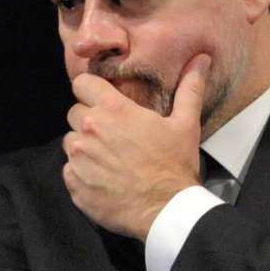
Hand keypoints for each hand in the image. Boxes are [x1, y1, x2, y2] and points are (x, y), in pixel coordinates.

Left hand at [62, 54, 210, 240]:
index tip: (102, 99)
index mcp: (112, 110)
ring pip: (70, 142)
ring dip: (84, 147)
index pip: (81, 83)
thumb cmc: (174, 165)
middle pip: (74, 113)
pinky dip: (81, 173)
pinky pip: (69, 170)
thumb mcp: (185, 124)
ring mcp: (78, 158)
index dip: (91, 89)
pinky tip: (103, 179)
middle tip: (112, 135)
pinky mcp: (73, 183)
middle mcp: (89, 130)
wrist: (166, 210)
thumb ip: (189, 88)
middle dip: (89, 120)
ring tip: (109, 159)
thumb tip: (200, 59)